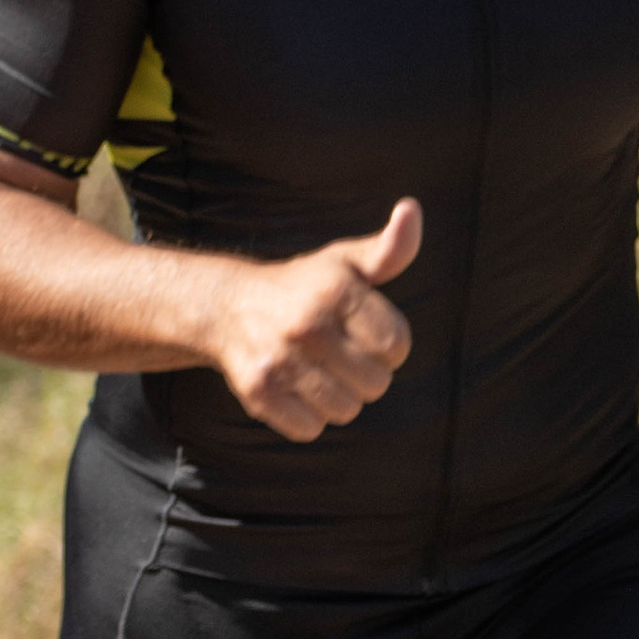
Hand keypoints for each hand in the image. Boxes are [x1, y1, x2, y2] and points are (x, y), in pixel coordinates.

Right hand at [209, 199, 421, 440]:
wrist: (227, 306)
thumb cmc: (303, 286)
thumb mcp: (346, 262)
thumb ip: (390, 249)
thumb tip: (411, 210)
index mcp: (336, 290)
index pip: (397, 345)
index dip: (390, 347)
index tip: (367, 335)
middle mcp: (306, 323)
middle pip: (376, 384)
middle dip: (367, 375)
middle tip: (342, 356)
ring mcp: (280, 360)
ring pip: (346, 410)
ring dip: (340, 399)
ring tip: (319, 373)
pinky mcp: (258, 392)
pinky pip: (310, 429)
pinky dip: (308, 418)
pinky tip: (296, 390)